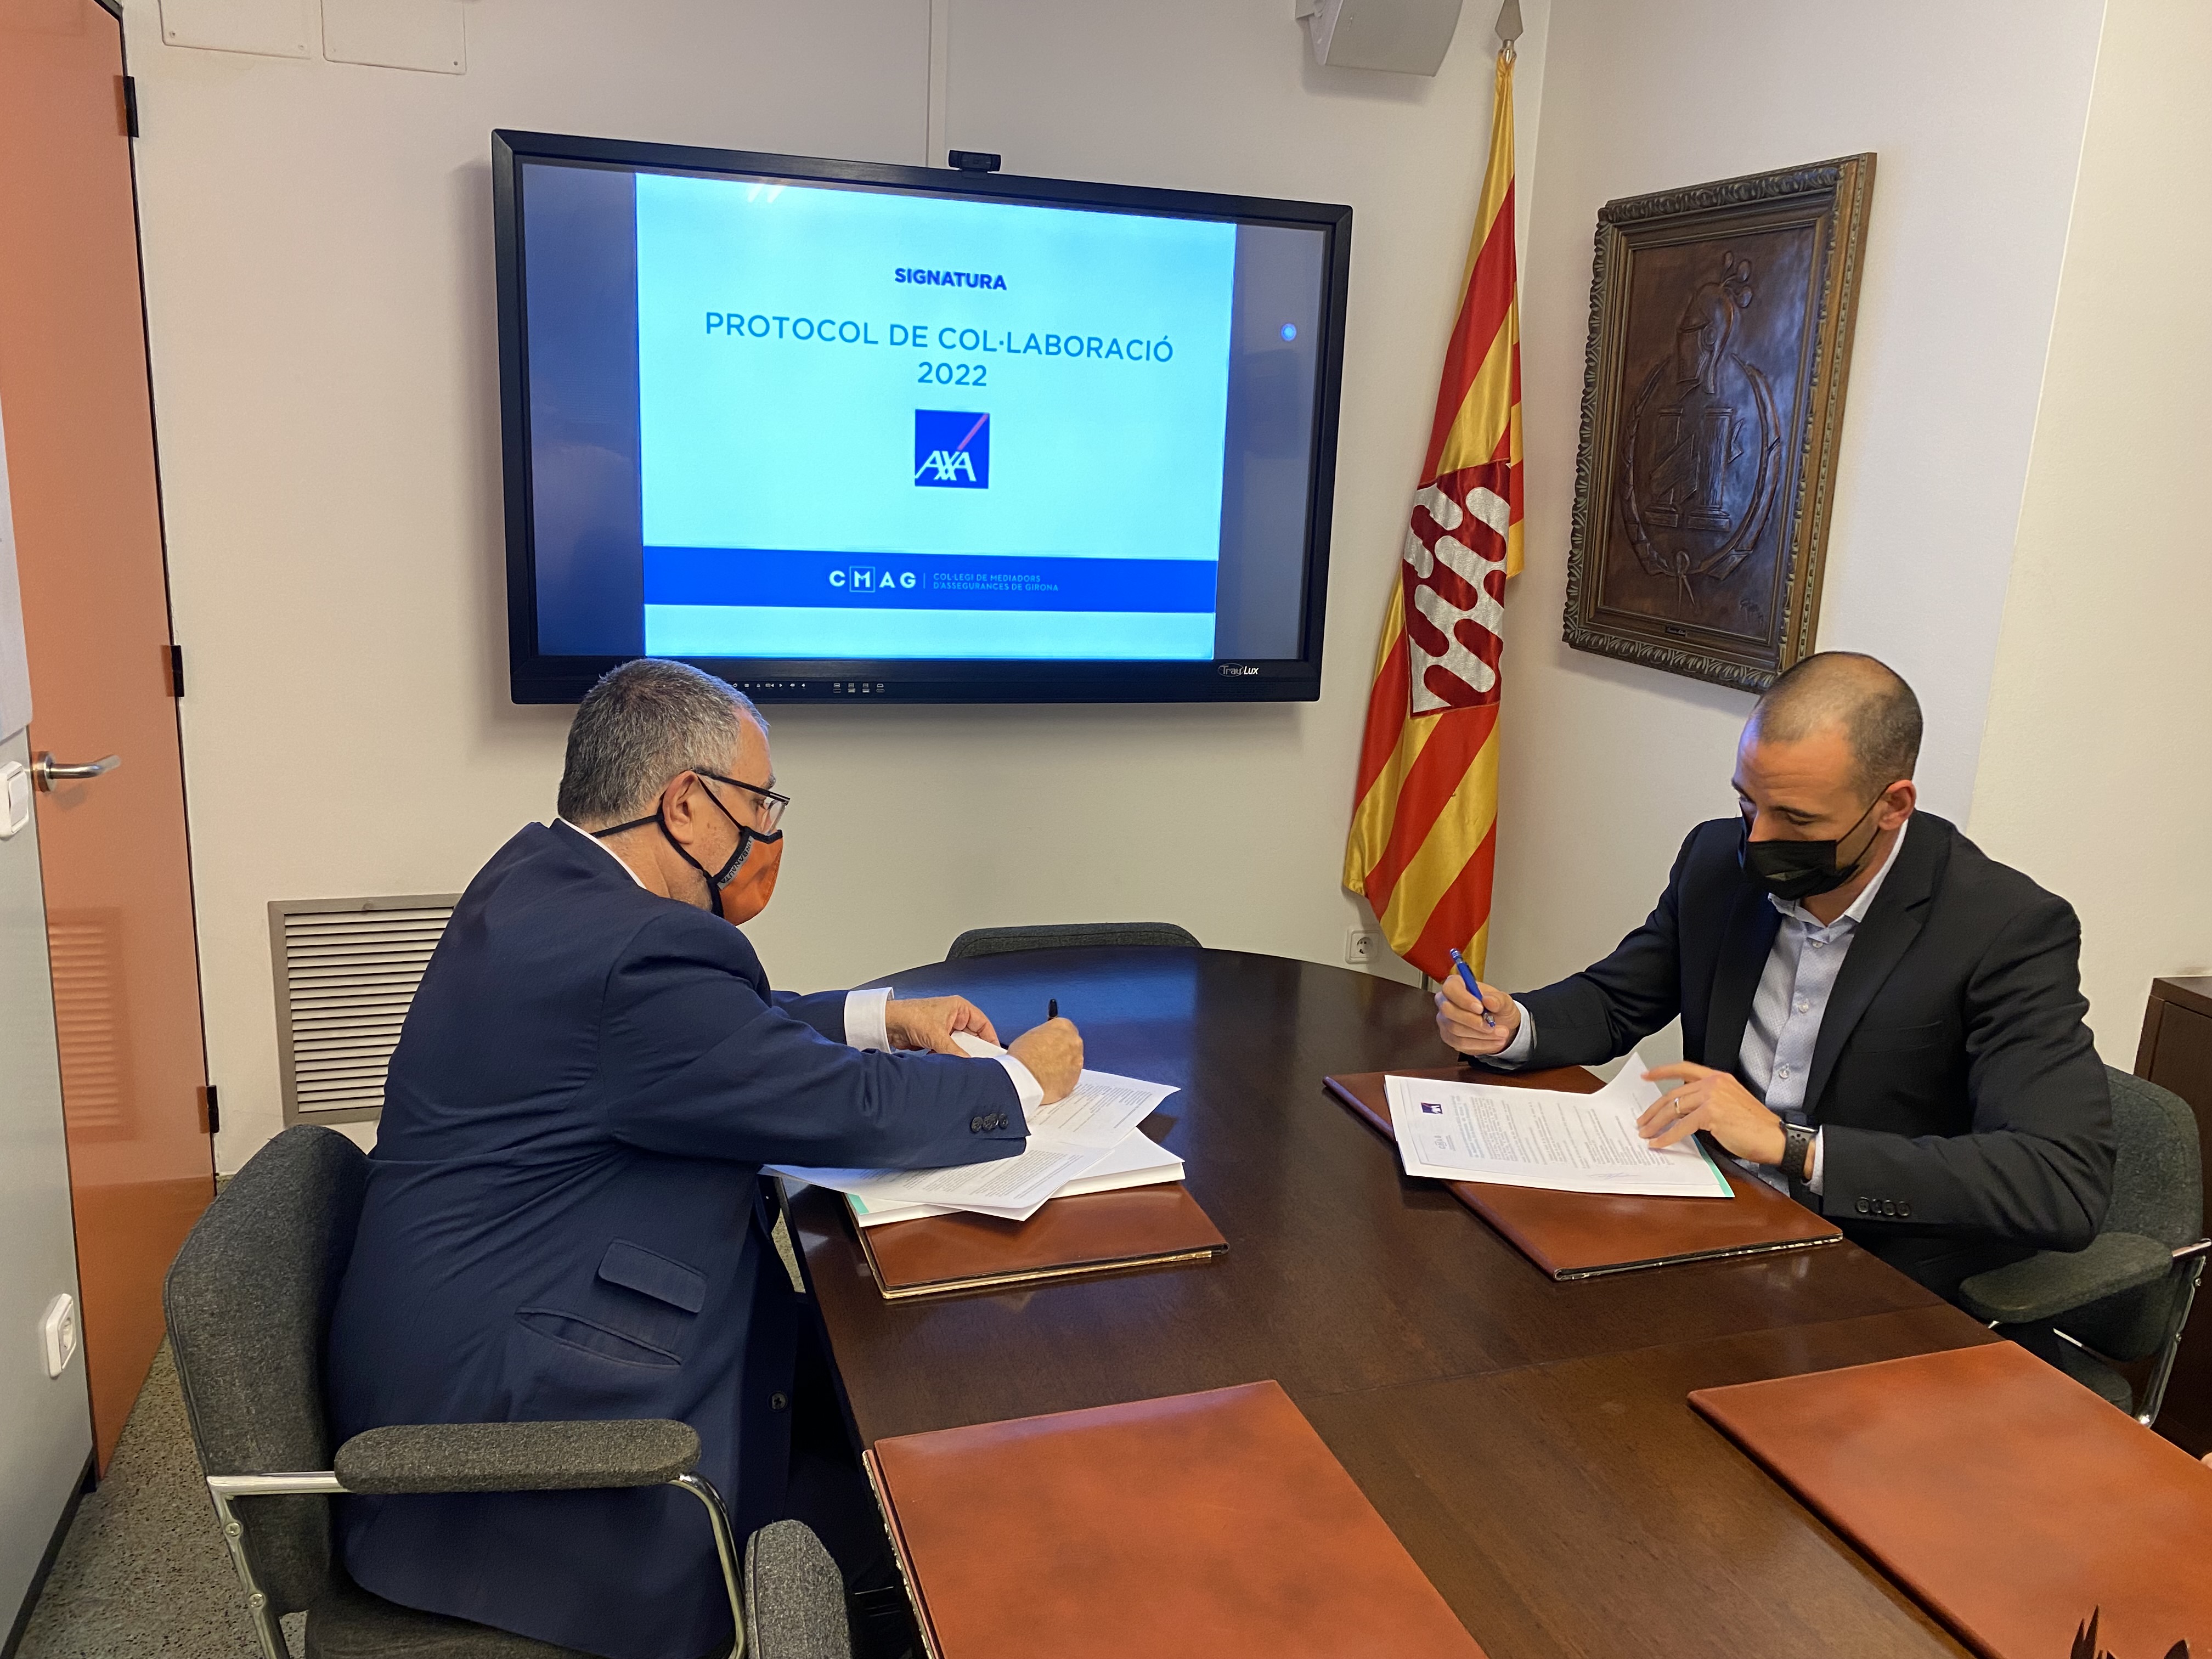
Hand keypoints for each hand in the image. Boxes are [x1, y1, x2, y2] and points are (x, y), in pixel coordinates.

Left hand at [882, 995, 998, 1054]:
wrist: (888, 1023)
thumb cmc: (910, 1015)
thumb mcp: (937, 1035)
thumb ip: (955, 1051)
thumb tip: (968, 1063)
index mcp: (960, 1008)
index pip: (983, 1025)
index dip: (990, 1039)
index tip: (995, 1054)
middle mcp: (954, 1017)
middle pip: (972, 1038)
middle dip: (972, 1050)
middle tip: (978, 1063)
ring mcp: (944, 1029)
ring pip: (959, 1046)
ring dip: (958, 1055)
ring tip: (960, 1064)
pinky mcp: (935, 1040)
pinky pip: (948, 1052)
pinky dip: (947, 1058)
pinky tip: (947, 1063)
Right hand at [1007, 1017, 1082, 1104]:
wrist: (1025, 1078)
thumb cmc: (1024, 1056)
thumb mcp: (1029, 1036)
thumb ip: (1043, 1036)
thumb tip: (1042, 1041)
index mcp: (1063, 1026)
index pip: (1065, 1028)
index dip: (1055, 1037)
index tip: (1049, 1042)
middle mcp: (1074, 1042)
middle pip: (1071, 1044)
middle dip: (1062, 1051)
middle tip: (1047, 1057)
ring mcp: (1077, 1061)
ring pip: (1073, 1062)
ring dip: (1063, 1065)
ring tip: (1046, 1072)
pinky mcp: (1076, 1078)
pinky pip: (1070, 1076)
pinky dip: (1063, 1078)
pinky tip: (1050, 1081)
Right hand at [1435, 974, 1520, 1055]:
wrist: (1500, 1026)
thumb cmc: (1497, 1009)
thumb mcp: (1505, 1002)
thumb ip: (1499, 1000)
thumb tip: (1489, 1000)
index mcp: (1458, 985)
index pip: (1450, 988)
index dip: (1463, 998)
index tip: (1480, 1008)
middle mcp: (1446, 1001)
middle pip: (1448, 1010)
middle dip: (1472, 1020)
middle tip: (1491, 1025)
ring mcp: (1445, 1020)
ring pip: (1455, 1029)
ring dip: (1480, 1034)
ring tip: (1499, 1034)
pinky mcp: (1448, 1037)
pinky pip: (1459, 1042)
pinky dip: (1479, 1043)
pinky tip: (1492, 1041)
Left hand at [1637, 1062, 1785, 1164]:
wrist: (1774, 1137)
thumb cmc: (1756, 1126)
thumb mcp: (1730, 1103)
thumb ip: (1709, 1100)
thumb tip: (1685, 1111)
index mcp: (1718, 1078)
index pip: (1684, 1069)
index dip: (1662, 1071)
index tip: (1646, 1075)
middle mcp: (1713, 1083)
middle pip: (1673, 1094)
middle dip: (1654, 1109)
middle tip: (1642, 1119)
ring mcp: (1712, 1097)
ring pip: (1674, 1109)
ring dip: (1656, 1123)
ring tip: (1646, 1133)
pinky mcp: (1711, 1114)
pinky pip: (1681, 1126)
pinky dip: (1667, 1136)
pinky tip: (1660, 1142)